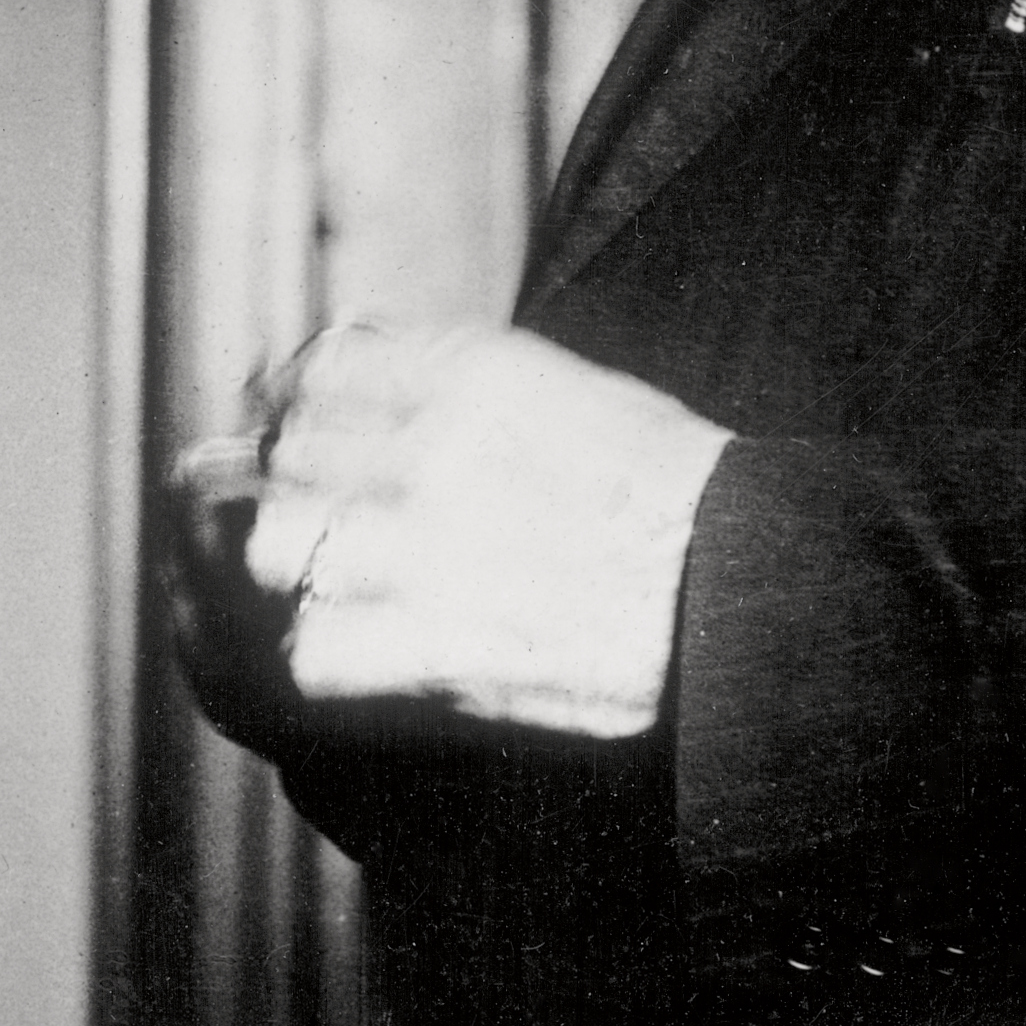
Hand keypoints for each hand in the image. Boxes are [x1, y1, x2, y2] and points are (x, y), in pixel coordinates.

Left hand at [199, 322, 731, 741]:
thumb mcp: (567, 386)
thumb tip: (356, 362)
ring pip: (275, 550)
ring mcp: (426, 548)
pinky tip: (356, 660)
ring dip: (294, 576)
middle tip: (312, 529)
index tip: (299, 445)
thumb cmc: (671, 495)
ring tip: (329, 595)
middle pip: (285, 456)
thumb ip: (457, 372)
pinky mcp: (434, 647)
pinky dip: (320, 663)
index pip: (318, 371)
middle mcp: (432, 447)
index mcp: (468, 374)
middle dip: (287, 491)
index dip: (294, 412)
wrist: (750, 597)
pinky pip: (309, 653)